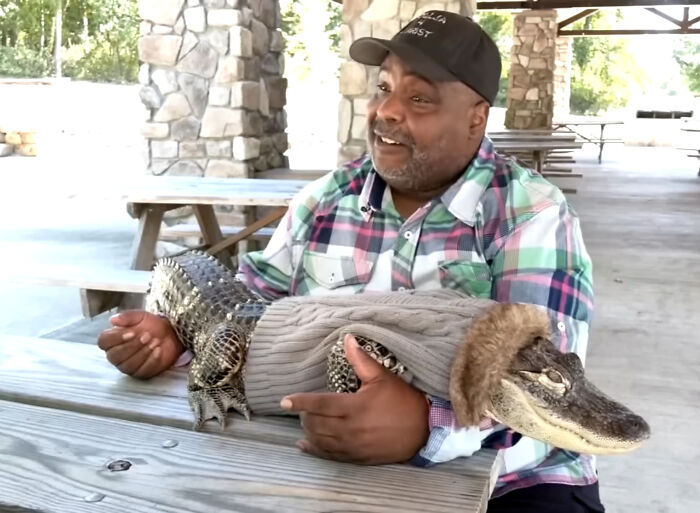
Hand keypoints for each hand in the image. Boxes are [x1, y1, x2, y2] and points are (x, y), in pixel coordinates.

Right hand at [97, 310, 183, 378]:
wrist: (169, 334)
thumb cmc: (150, 325)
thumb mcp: (140, 316)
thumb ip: (127, 317)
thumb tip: (113, 320)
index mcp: (112, 340)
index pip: (103, 342)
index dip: (116, 338)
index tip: (131, 332)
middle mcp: (116, 356)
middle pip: (115, 356)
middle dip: (132, 345)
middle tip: (147, 336)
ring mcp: (128, 366)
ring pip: (128, 365)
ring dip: (143, 352)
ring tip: (155, 341)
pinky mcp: (141, 373)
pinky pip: (142, 371)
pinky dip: (152, 360)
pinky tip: (159, 350)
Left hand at [281, 334, 429, 464]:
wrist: (425, 429)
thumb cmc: (403, 400)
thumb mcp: (383, 377)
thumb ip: (361, 360)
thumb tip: (347, 339)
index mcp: (354, 407)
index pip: (320, 404)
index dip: (300, 402)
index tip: (285, 401)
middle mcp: (350, 429)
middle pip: (316, 424)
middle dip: (304, 416)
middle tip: (301, 408)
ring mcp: (354, 446)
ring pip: (321, 441)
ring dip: (308, 433)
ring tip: (303, 424)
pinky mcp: (358, 457)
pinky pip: (331, 456)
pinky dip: (315, 451)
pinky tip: (305, 446)